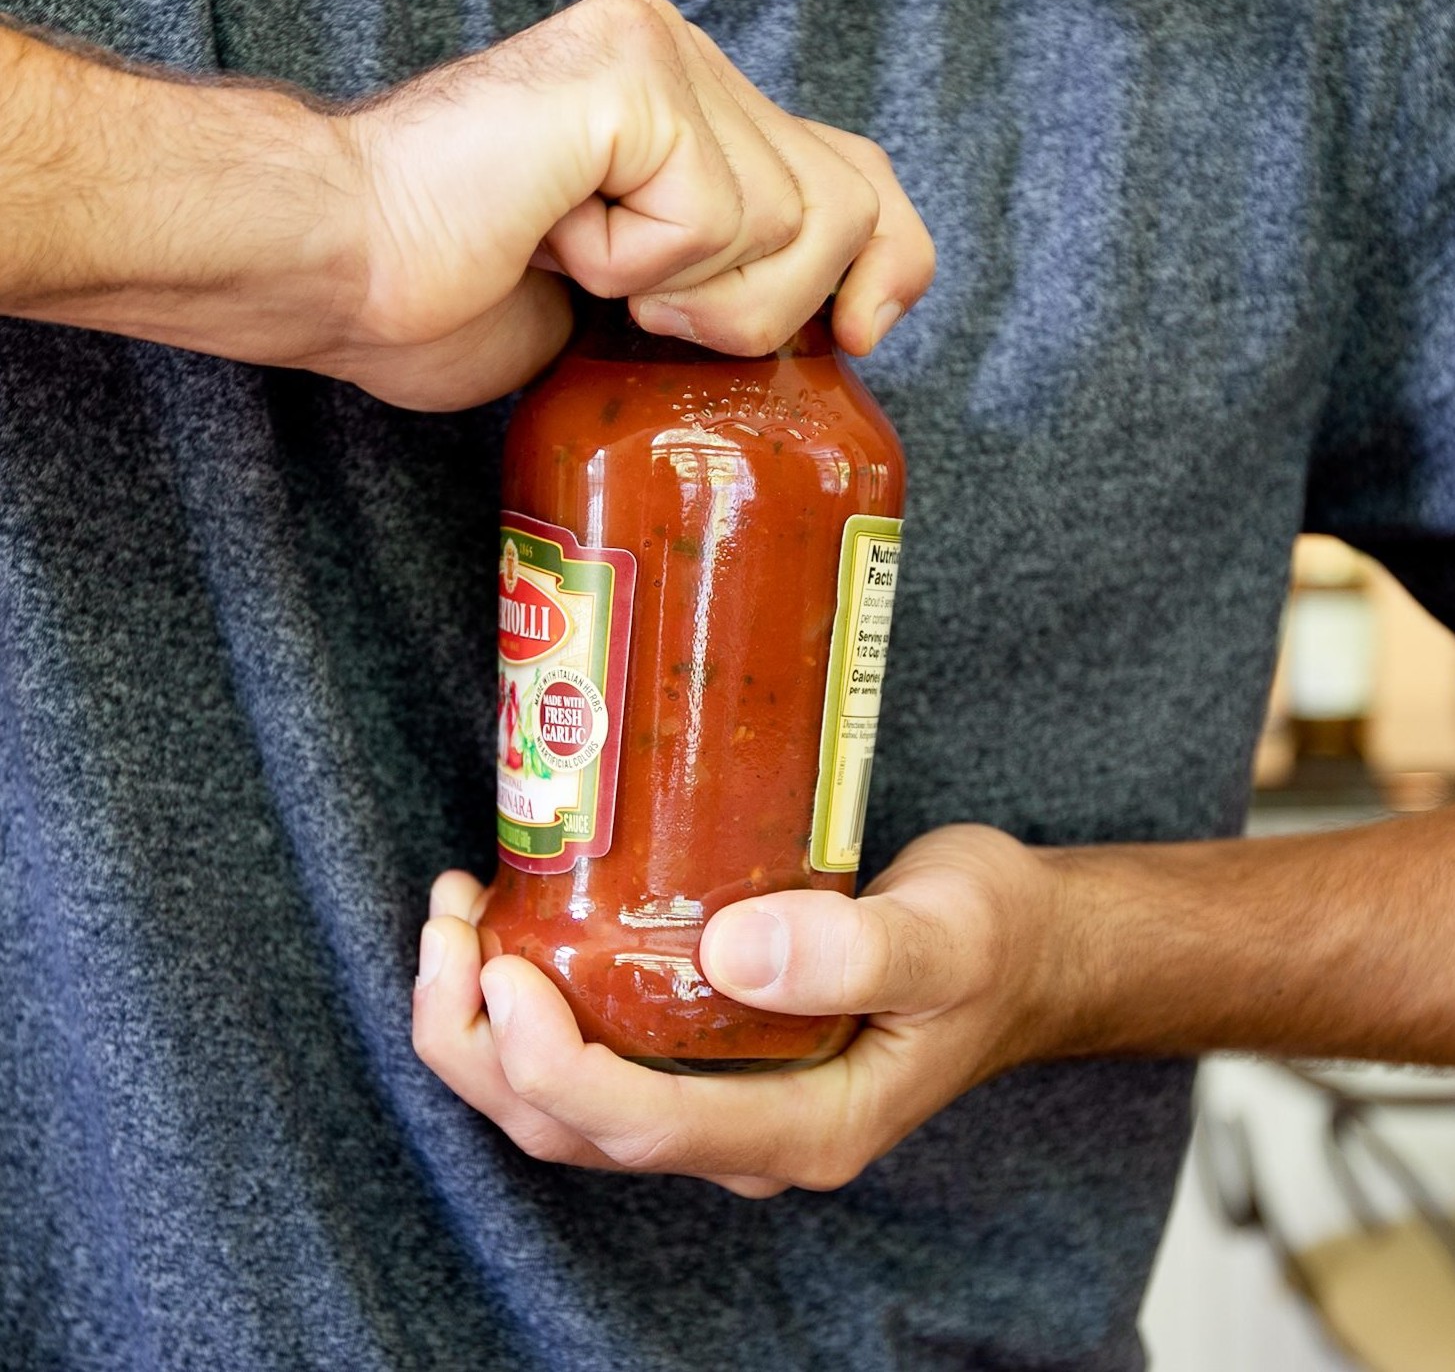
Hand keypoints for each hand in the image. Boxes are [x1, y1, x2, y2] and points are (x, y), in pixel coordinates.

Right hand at [335, 0, 934, 408]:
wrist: (339, 267)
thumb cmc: (451, 293)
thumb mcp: (630, 306)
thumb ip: (724, 279)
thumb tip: (836, 318)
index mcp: (696, 114)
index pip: (859, 171)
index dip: (891, 260)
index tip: (863, 334)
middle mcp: (690, 64)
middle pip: (848, 206)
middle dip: (769, 308)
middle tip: (645, 312)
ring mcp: (663, 60)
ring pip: (792, 224)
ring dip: (694, 299)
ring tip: (587, 268)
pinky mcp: (632, 80)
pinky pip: (710, 217)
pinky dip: (634, 266)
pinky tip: (559, 238)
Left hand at [412, 826, 1057, 1196]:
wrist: (1023, 949)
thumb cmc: (995, 939)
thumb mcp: (952, 934)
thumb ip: (861, 950)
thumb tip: (733, 956)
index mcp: (807, 1130)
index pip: (646, 1130)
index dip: (552, 1063)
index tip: (500, 968)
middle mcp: (749, 1133)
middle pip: (577, 1130)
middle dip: (484, 1045)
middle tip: (451, 929)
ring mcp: (723, 1099)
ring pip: (568, 1103)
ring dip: (487, 1028)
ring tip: (456, 920)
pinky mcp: (707, 1054)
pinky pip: (593, 1054)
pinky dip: (531, 1006)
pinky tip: (511, 928)